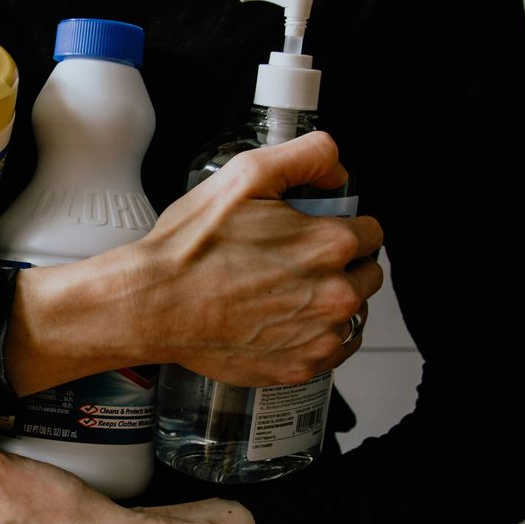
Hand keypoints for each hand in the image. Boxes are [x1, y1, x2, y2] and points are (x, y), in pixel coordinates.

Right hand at [6, 131, 382, 393]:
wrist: (154, 304)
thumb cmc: (191, 246)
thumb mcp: (246, 175)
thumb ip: (307, 156)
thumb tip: (338, 169)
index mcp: (330, 244)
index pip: (370, 232)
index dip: (339, 225)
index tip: (310, 232)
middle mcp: (336, 295)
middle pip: (366, 273)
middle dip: (339, 264)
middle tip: (290, 261)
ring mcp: (320, 337)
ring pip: (352, 313)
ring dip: (329, 300)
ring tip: (280, 292)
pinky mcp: (301, 368)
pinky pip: (333, 349)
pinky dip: (315, 336)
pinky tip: (280, 321)